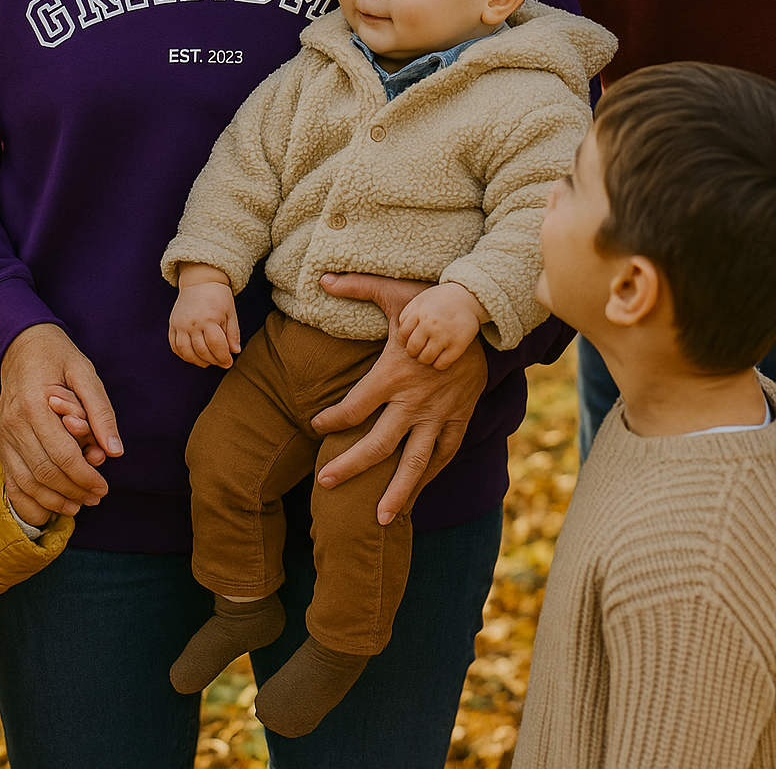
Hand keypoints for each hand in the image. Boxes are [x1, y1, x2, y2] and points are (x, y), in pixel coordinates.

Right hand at [0, 323, 123, 525]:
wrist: (21, 345)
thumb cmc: (58, 357)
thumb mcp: (86, 373)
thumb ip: (101, 411)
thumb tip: (114, 452)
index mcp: (35, 405)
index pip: (63, 456)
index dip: (85, 477)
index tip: (104, 487)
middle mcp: (13, 423)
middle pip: (45, 473)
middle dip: (73, 492)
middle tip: (96, 497)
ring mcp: (2, 434)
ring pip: (27, 482)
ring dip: (53, 500)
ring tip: (78, 505)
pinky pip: (10, 480)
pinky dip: (29, 500)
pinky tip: (50, 508)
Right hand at [169, 268, 240, 368]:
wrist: (200, 281)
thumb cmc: (218, 297)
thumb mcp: (230, 312)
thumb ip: (233, 333)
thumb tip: (235, 351)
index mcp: (209, 318)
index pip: (216, 345)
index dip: (223, 357)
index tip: (228, 362)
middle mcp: (192, 323)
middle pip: (201, 350)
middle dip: (213, 361)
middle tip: (220, 363)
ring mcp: (180, 324)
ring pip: (186, 352)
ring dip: (197, 361)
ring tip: (207, 362)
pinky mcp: (173, 325)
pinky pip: (175, 346)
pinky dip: (183, 355)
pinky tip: (193, 356)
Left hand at [311, 274, 486, 525]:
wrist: (479, 317)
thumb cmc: (431, 305)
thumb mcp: (394, 294)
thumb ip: (356, 287)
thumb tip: (322, 277)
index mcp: (392, 373)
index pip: (353, 406)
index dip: (331, 419)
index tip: (316, 426)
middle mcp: (413, 400)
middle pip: (377, 443)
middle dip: (350, 465)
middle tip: (326, 483)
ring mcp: (438, 414)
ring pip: (414, 461)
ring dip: (396, 490)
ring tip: (379, 519)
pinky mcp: (459, 418)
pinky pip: (443, 453)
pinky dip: (429, 475)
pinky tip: (414, 494)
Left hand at [397, 282, 486, 368]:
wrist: (467, 296)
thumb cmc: (440, 299)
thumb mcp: (420, 300)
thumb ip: (407, 315)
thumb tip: (400, 334)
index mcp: (419, 313)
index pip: (402, 335)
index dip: (403, 341)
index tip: (409, 341)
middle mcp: (430, 325)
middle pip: (412, 349)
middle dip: (413, 352)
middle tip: (418, 350)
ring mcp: (444, 336)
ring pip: (426, 359)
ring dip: (424, 358)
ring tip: (428, 353)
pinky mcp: (458, 345)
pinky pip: (442, 364)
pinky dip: (438, 364)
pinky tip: (440, 356)